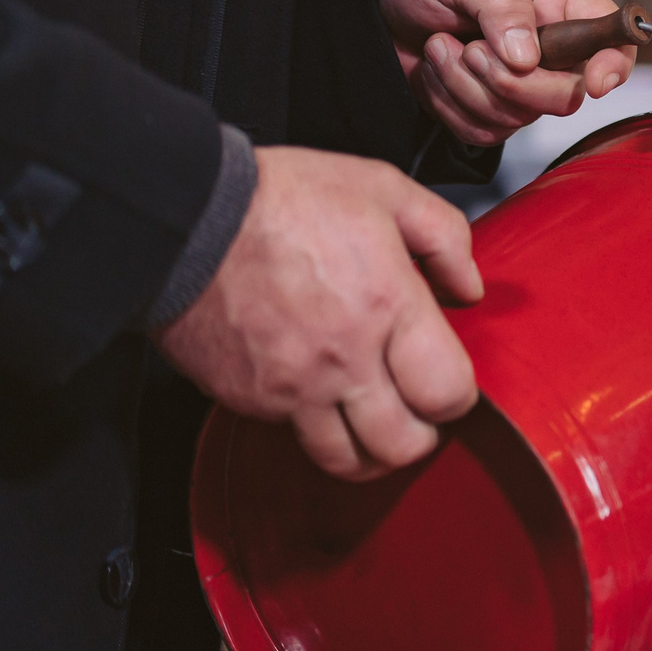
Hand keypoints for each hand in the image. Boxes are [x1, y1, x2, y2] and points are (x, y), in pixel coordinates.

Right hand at [155, 147, 483, 480]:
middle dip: (421, 433)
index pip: (448, 394)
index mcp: (386, 306)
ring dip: (370, 448)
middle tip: (415, 406)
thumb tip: (467, 289)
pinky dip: (312, 426)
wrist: (183, 215)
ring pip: (346, 461)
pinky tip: (318, 391)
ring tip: (372, 415)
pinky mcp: (246, 398)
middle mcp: (342, 359)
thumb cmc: (281, 198)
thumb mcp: (384, 188)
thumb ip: (444, 237)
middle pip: (403, 447)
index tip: (447, 379)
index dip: (458, 395)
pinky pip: (291, 436)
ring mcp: (291, 387)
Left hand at [377, 0, 634, 146]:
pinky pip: (484, 133)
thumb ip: (502, 6)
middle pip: (567, 96)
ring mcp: (522, 88)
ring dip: (466, 86)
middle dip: (512, 82)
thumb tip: (528, 57)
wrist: (378, 9)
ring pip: (519, 118)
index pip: (614, 41)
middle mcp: (551, 53)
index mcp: (560, 8)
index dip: (613, 65)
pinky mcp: (489, 114)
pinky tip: (436, 71)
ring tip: (441, 47)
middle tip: (472, 49)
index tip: (593, 83)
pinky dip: (449, 104)